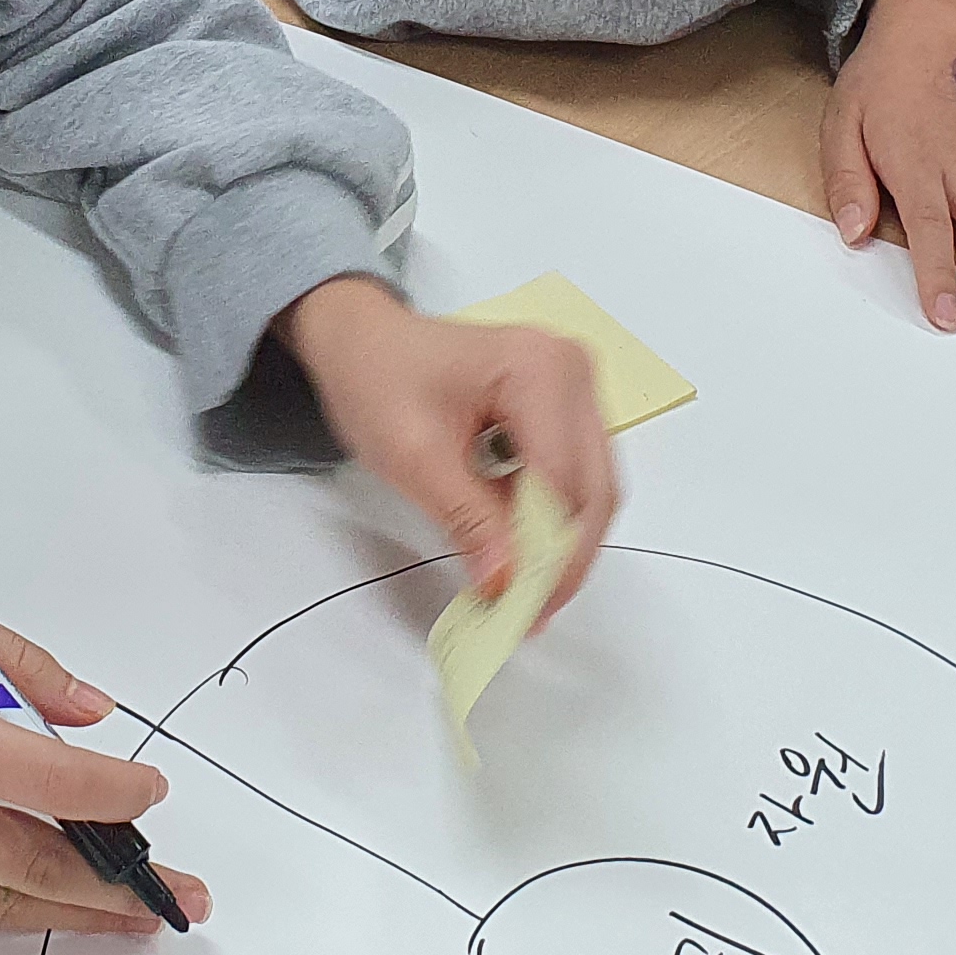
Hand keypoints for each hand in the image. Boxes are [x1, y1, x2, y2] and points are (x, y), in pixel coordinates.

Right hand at [0, 587, 203, 933]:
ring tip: (133, 918)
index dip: (114, 794)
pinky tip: (43, 899)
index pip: (49, 778)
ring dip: (71, 912)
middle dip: (118, 884)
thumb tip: (90, 715)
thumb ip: (11, 662)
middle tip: (180, 896)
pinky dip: (2, 902)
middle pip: (36, 864)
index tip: (151, 792)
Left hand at [281, 272, 620, 620]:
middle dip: (564, 558)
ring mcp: (576, 389)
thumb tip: (505, 582)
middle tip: (529, 613)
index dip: (548, 553)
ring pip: (592, 489)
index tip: (522, 608)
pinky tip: (522, 551)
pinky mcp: (566, 409)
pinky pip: (576, 477)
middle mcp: (573, 372)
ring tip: (525, 592)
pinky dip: (553, 520)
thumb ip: (467, 519)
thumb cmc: (379, 378)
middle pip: (592, 489)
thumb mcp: (414, 457)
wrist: (363, 341)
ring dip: (562, 544)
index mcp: (539, 369)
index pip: (564, 482)